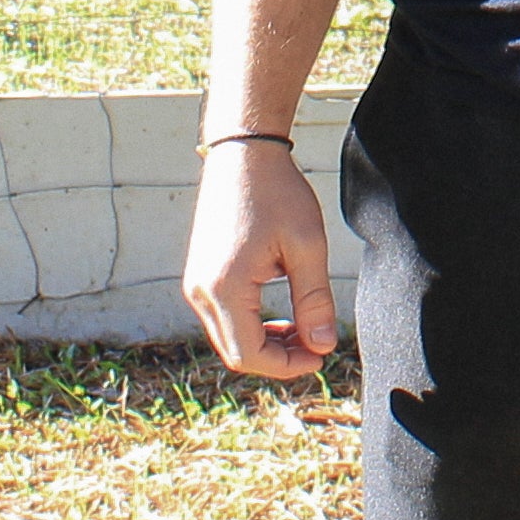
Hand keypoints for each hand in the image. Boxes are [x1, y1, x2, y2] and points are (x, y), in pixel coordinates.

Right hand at [184, 137, 339, 378]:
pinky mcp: (200, 275)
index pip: (250, 354)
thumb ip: (315, 299)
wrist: (243, 154)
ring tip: (305, 328)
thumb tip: (323, 346)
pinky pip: (223, 318)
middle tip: (317, 345)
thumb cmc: (277, 193)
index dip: (287, 366)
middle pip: (235, 353)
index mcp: (225, 287)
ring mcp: (196, 284)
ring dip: (265, 343)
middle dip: (278, 358)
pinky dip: (252, 325)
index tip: (321, 356)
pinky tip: (283, 315)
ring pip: (228, 338)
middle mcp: (201, 291)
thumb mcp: (307, 245)